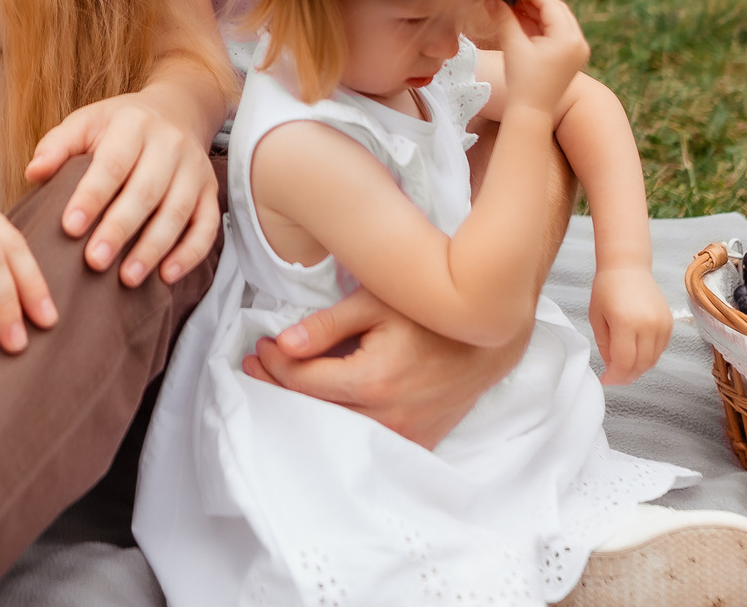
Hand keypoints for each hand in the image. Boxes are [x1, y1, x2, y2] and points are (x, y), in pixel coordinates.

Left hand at [25, 90, 219, 286]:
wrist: (176, 111)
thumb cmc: (119, 127)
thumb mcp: (86, 122)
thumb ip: (57, 146)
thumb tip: (33, 173)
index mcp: (133, 125)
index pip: (112, 164)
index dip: (92, 196)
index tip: (70, 228)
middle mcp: (169, 144)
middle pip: (146, 191)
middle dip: (119, 229)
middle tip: (94, 262)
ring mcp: (194, 169)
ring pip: (177, 212)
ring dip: (152, 248)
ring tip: (127, 278)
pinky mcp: (211, 191)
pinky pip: (206, 226)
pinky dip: (189, 254)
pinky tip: (166, 276)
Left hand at [243, 287, 526, 447]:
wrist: (487, 338)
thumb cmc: (429, 312)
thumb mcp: (375, 303)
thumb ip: (328, 324)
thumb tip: (284, 343)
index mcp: (372, 379)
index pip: (303, 381)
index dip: (275, 364)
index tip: (262, 346)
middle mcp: (386, 416)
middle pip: (313, 411)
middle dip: (278, 387)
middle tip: (259, 367)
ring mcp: (403, 435)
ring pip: (336, 432)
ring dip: (305, 410)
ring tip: (282, 386)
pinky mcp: (416, 443)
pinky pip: (366, 443)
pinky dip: (339, 428)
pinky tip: (322, 409)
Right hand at [490, 0, 587, 115]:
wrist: (531, 113)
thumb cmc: (522, 81)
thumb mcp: (513, 45)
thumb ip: (503, 17)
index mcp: (569, 38)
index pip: (551, 5)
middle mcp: (578, 43)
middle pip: (556, 11)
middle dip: (533, 0)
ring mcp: (576, 51)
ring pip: (556, 21)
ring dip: (535, 12)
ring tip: (512, 5)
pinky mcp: (569, 58)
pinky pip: (556, 34)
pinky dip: (539, 26)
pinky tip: (520, 20)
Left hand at [590, 265, 672, 384]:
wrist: (627, 266)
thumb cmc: (607, 288)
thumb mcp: (596, 317)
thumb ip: (604, 345)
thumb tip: (612, 367)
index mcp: (625, 323)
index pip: (624, 362)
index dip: (615, 376)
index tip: (606, 380)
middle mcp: (647, 325)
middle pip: (641, 365)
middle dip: (626, 376)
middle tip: (615, 378)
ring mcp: (661, 324)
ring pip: (653, 360)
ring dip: (639, 369)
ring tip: (624, 368)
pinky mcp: (669, 322)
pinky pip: (661, 349)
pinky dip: (649, 356)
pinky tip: (636, 354)